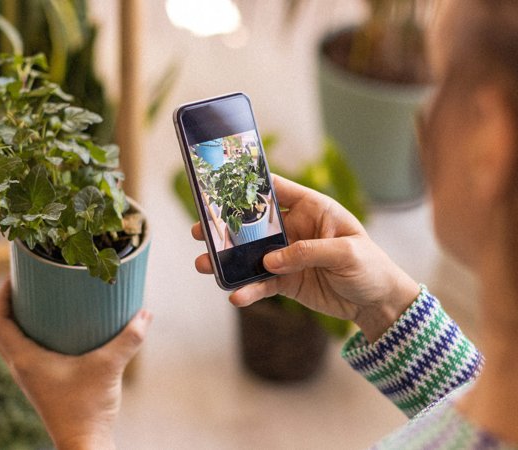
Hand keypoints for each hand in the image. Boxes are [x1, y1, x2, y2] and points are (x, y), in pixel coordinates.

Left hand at [0, 280, 151, 449]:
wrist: (85, 442)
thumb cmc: (89, 408)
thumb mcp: (110, 366)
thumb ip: (129, 338)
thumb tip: (145, 314)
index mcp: (26, 360)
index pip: (0, 324)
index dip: (1, 299)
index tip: (11, 278)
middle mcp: (22, 368)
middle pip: (1, 332)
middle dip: (7, 307)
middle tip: (23, 286)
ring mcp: (30, 378)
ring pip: (12, 343)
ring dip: (16, 322)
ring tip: (36, 303)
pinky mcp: (42, 384)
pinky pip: (26, 353)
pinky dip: (31, 336)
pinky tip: (56, 330)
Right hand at [193, 175, 418, 341]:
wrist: (378, 303)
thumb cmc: (371, 267)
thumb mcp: (347, 253)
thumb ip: (308, 251)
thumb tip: (270, 260)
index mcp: (312, 209)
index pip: (277, 190)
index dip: (250, 185)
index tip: (221, 185)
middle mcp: (295, 229)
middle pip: (254, 223)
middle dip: (227, 225)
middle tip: (200, 229)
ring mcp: (287, 256)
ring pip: (250, 255)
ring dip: (227, 259)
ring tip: (204, 264)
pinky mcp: (286, 281)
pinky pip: (262, 284)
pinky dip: (248, 290)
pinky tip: (234, 296)